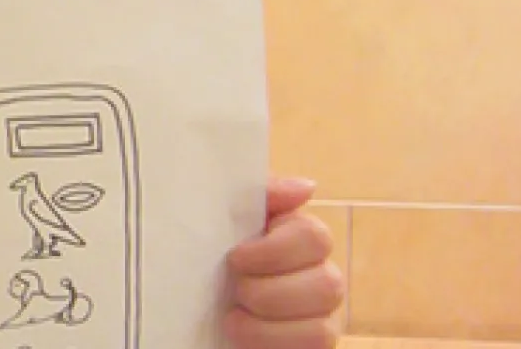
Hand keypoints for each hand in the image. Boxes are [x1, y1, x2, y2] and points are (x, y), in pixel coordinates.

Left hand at [224, 176, 344, 348]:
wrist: (193, 305)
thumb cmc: (213, 256)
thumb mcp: (226, 220)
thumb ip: (259, 196)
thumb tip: (307, 187)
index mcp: (301, 238)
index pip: (314, 237)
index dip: (273, 251)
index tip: (235, 257)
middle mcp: (322, 277)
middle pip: (327, 284)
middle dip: (267, 292)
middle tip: (235, 290)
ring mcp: (323, 317)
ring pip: (322, 328)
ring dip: (266, 327)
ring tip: (234, 318)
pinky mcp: (312, 345)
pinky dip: (272, 345)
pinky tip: (243, 338)